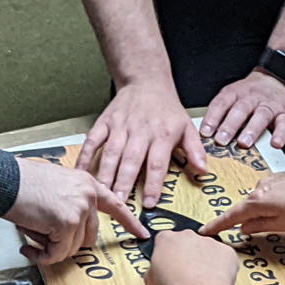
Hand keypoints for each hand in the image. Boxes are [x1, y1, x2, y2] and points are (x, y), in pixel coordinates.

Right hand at [3, 158, 148, 264]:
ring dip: (51, 249)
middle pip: (90, 237)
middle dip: (67, 242)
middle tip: (45, 238)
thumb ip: (73, 203)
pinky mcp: (65, 223)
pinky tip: (29, 248)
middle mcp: (88, 196)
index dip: (130, 222)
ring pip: (73, 248)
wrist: (5, 180)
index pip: (116, 206)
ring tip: (33, 238)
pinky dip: (42, 256)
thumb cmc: (23, 183)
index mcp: (89, 184)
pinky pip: (57, 253)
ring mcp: (79, 210)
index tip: (142, 234)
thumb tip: (73, 232)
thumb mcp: (58, 186)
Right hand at [75, 81, 208, 207]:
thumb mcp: (187, 126)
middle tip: (119, 203)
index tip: (148, 203)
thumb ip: (195, 150)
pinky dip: (85, 155)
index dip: (153, 184)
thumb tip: (203, 171)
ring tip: (102, 193)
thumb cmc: (167, 109)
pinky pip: (93, 140)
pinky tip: (81, 172)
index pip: (157, 163)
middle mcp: (140, 131)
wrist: (146, 80)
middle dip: (124, 183)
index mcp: (161, 135)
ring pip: (111, 153)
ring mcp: (120, 126)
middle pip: (131, 160)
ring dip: (106, 174)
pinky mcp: (105, 122)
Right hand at [144, 230, 238, 284]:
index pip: (165, 241)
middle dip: (188, 256)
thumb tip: (155, 274)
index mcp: (166, 239)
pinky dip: (222, 268)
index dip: (167, 255)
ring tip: (202, 281)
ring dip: (205, 261)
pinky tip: (216, 281)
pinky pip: (224, 258)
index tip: (169, 266)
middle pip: (188, 243)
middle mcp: (188, 235)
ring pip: (208, 250)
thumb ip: (153, 271)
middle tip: (186, 275)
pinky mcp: (226, 251)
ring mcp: (209, 241)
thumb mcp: (150, 281)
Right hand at [198, 163, 284, 235]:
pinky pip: (268, 194)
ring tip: (283, 220)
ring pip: (258, 201)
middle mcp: (260, 187)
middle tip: (247, 234)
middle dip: (244, 221)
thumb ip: (261, 226)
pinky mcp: (280, 178)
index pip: (231, 215)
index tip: (204, 231)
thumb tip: (244, 229)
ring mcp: (270, 180)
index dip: (217, 225)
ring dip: (262, 212)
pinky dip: (271, 204)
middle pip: (244, 208)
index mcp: (258, 201)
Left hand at [199, 70, 284, 148]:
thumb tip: (207, 135)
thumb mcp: (235, 95)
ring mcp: (270, 105)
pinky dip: (281, 134)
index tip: (205, 132)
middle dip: (230, 126)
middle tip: (221, 140)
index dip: (212, 118)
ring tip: (244, 143)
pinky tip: (276, 143)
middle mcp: (252, 97)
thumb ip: (223, 112)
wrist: (281, 78)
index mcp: (236, 92)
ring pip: (261, 116)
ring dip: (252, 130)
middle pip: (240, 109)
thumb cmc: (253, 93)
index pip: (222, 103)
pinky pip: (284, 123)